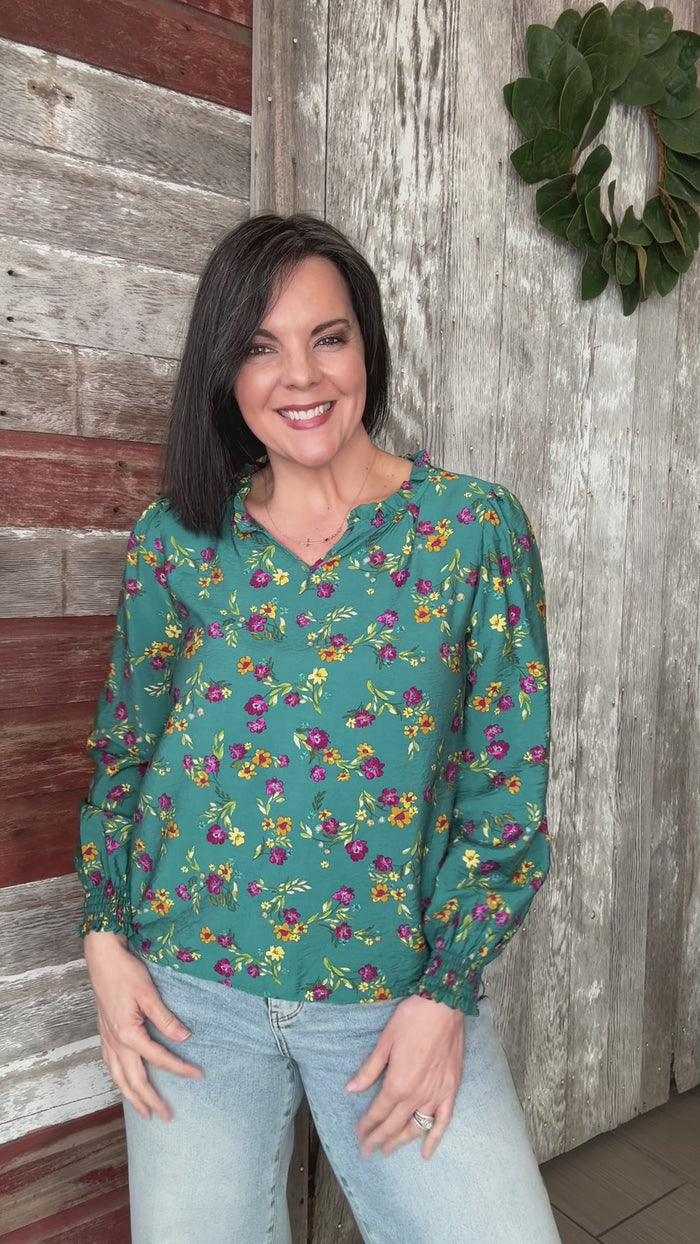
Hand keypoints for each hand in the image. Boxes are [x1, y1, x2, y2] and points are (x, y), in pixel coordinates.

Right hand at [84, 931, 201, 1121]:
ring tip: (144, 1112)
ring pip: (118, 1077)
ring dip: (132, 1097)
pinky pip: (110, 1065)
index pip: (159, 1058)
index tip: (198, 1075)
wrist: (102, 958)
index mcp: (128, 1034)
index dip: (180, 1068)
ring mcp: (107, 1039)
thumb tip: (184, 1038)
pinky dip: (119, 1080)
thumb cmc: (126, 972)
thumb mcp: (149, 993)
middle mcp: (115, 1042)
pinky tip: (124, 1082)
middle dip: (151, 1099)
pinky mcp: (104, 1033)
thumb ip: (166, 1018)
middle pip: (134, 1079)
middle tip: (167, 1117)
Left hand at [346, 994, 463, 1159]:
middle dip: (378, 1139)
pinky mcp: (451, 1090)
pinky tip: (425, 1152)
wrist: (444, 1006)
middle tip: (367, 1152)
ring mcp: (436, 1094)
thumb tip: (351, 1088)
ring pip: (416, 1127)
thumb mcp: (385, 1041)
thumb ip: (370, 1069)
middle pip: (394, 1124)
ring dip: (401, 1141)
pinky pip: (443, 1121)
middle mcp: (417, 1094)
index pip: (378, 1111)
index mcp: (398, 1082)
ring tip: (389, 1151)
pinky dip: (434, 1139)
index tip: (358, 1134)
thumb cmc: (412, 1019)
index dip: (367, 1125)